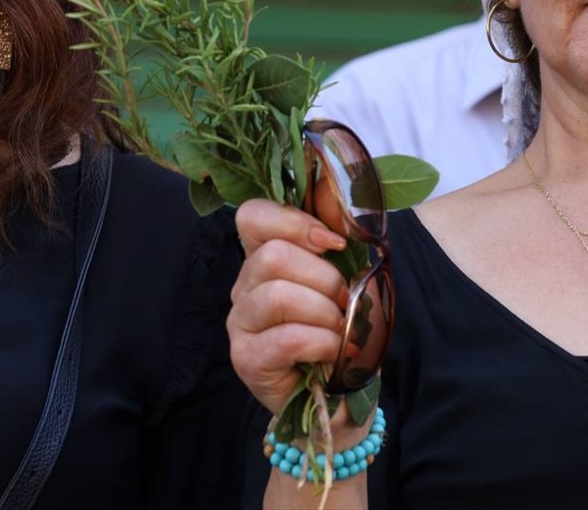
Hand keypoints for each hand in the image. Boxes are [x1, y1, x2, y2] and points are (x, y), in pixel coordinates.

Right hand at [227, 199, 349, 414]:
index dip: (294, 221)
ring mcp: (240, 323)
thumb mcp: (347, 276)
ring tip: (342, 330)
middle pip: (273, 256)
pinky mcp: (246, 359)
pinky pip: (286, 338)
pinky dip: (323, 342)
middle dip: (324, 278)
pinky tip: (334, 351)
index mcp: (266, 256)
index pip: (253, 215)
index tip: (334, 243)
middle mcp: (244, 286)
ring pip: (278, 295)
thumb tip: (338, 197)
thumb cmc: (342, 328)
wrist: (341, 391)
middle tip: (345, 302)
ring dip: (325, 313)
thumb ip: (337, 238)